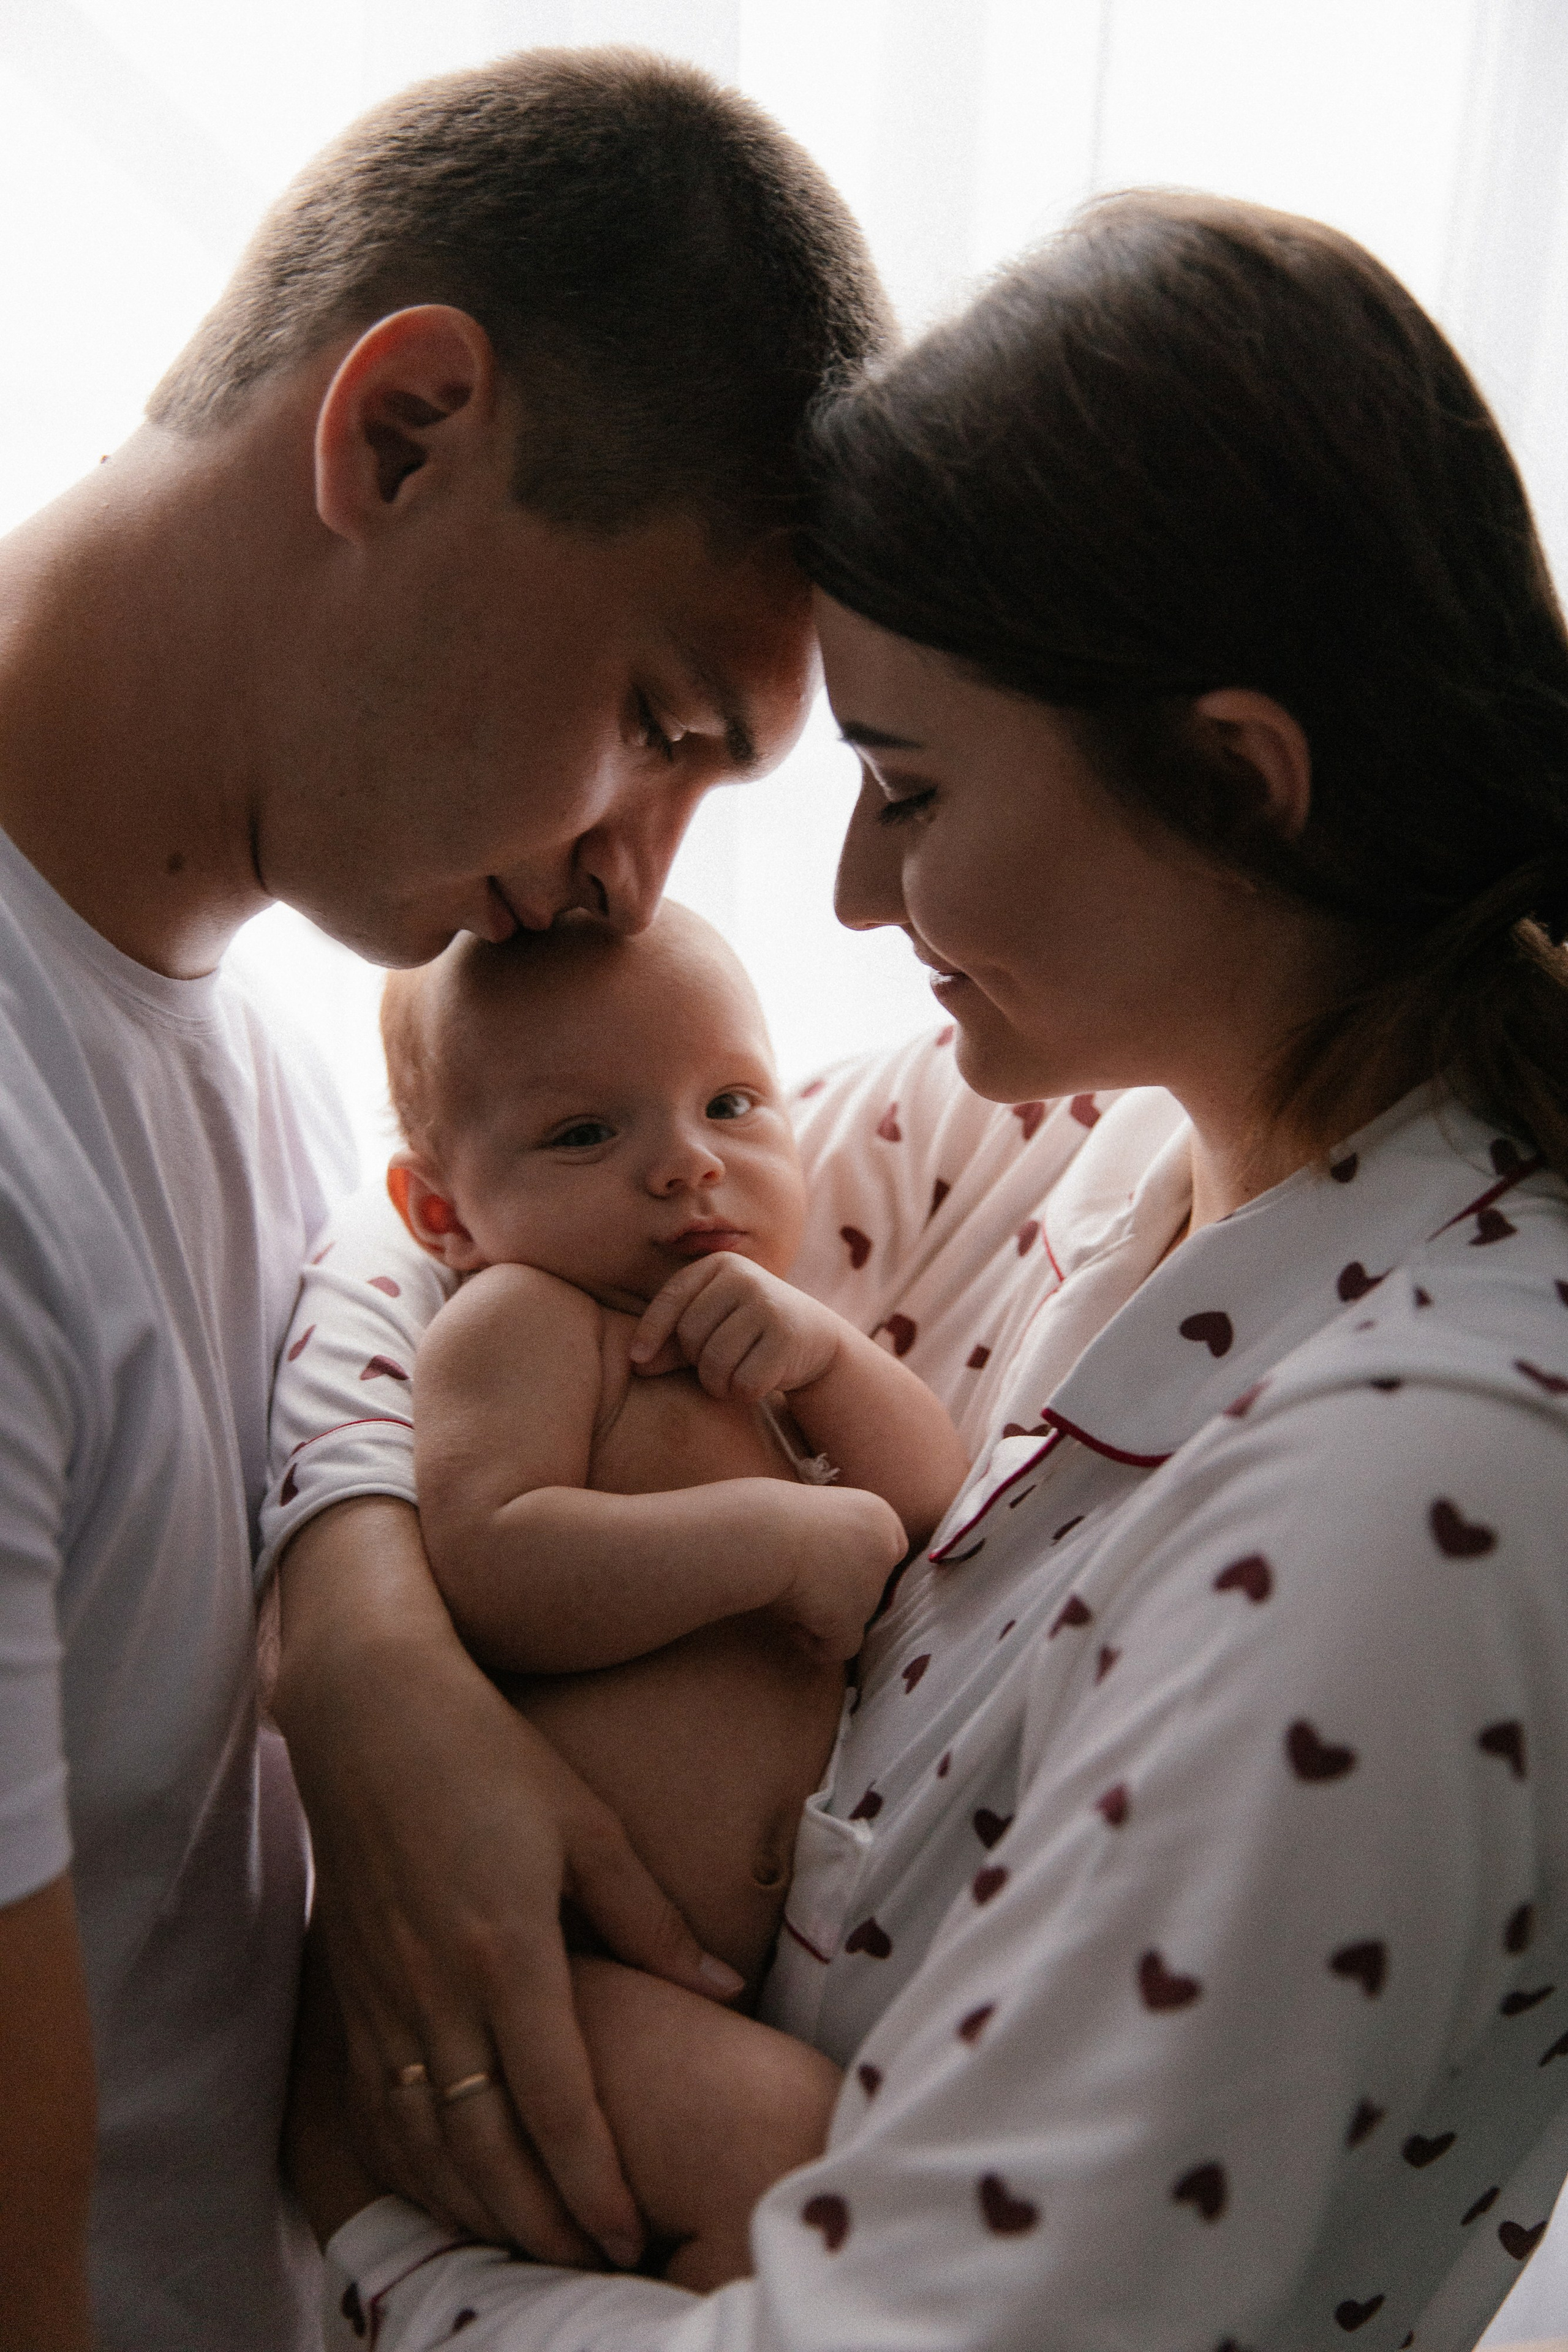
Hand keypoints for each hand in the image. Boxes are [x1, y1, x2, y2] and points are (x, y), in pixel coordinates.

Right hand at [274, 1501, 744, 2269]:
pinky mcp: (349, 1990)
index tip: (628, 2233)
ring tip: (527, 2243)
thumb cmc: (488, 1754)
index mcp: (507, 1950)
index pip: (556, 2101)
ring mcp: (383, 1995)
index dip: (593, 2181)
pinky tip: (442, 2187)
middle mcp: (437, 1989)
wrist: (367, 1709)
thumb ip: (652, 1918)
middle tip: (588, 2260)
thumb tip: (725, 1988)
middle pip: (486, 2147)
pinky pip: (373, 2107)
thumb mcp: (589, 1823)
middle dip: (539, 2220)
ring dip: (475, 2206)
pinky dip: (408, 2164)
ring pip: (424, 2142)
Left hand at [630, 1256, 843, 1402]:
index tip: (637, 1360)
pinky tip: (757, 1382)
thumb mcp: (712, 1327)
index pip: (673, 1296)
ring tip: (734, 1377)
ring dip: (718, 1384)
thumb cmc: (749, 1333)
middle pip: (690, 1335)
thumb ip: (673, 1342)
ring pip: (715, 1362)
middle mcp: (744, 1278)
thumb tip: (636, 1364)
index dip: (650, 1331)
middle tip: (717, 1366)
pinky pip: (744, 1381)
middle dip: (695, 1362)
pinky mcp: (786, 1337)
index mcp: (721, 1265)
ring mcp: (768, 1305)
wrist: (816, 1339)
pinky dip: (743, 1393)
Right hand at [762, 1484, 907, 1661]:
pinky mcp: (853, 1619)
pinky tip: (792, 1625)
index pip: (888, 1549)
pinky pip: (840, 1647)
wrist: (762, 1531)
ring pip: (852, 1615)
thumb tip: (836, 1579)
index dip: (859, 1563)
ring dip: (822, 1611)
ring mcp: (873, 1586)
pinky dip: (815, 1643)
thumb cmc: (774, 1520)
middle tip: (802, 1581)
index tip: (829, 1565)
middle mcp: (885, 1549)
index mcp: (878, 1516)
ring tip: (789, 1593)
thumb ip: (838, 1541)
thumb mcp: (817, 1521)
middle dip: (838, 1591)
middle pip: (870, 1585)